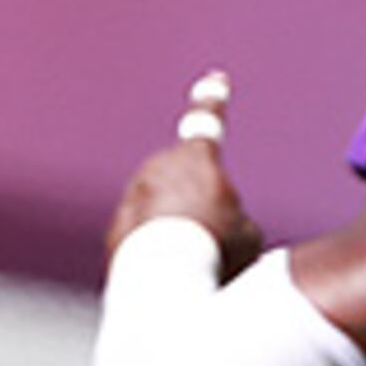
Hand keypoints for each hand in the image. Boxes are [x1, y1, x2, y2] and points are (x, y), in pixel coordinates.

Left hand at [106, 69, 267, 275]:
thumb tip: (222, 231)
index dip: (214, 99)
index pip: (208, 121)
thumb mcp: (249, 235)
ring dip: (176, 235)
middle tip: (213, 242)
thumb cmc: (215, 253)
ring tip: (191, 266)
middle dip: (197, 206)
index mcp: (196, 158)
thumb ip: (236, 220)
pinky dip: (155, 256)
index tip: (216, 79)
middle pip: (184, 182)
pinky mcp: (116, 230)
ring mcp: (133, 198)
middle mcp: (159, 169)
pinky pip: (142, 239)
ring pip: (161, 214)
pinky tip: (167, 278)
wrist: (165, 286)